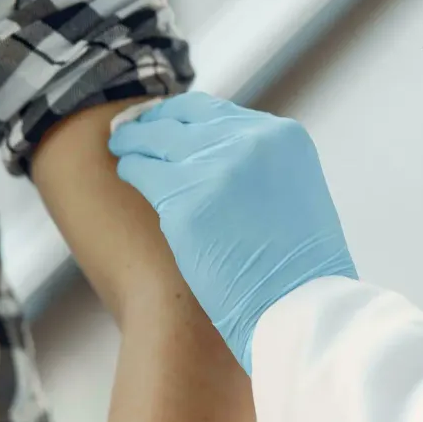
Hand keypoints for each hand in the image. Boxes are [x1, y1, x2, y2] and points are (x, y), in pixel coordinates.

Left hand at [109, 93, 356, 372]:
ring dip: (136, 142)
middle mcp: (251, 141)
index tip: (167, 122)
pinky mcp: (184, 200)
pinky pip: (142, 171)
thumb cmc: (300, 271)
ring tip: (122, 147)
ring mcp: (215, 168)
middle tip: (132, 129)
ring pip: (157, 139)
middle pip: (184, 119)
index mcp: (284, 138)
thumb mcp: (295, 195)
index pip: (218, 111)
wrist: (299, 310)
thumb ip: (262, 167)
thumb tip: (220, 160)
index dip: (185, 116)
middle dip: (155, 123)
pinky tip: (126, 172)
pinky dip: (131, 168)